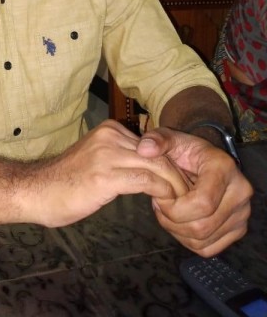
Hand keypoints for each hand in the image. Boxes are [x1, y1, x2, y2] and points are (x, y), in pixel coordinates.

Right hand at [24, 120, 190, 227]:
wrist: (36, 191)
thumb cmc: (65, 182)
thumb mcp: (97, 160)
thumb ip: (121, 158)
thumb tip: (151, 169)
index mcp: (109, 129)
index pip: (154, 144)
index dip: (172, 164)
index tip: (181, 183)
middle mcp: (110, 136)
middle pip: (159, 154)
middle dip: (178, 176)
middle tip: (190, 196)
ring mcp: (107, 154)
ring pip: (157, 166)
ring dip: (175, 187)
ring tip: (182, 203)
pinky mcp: (106, 176)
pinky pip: (146, 181)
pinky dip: (162, 193)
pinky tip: (164, 205)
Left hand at [137, 128, 252, 255]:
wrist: (203, 161)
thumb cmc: (186, 151)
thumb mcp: (170, 139)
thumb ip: (157, 140)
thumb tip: (144, 148)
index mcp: (224, 168)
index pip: (202, 203)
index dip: (175, 208)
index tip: (159, 198)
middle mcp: (239, 193)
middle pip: (202, 227)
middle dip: (172, 222)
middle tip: (159, 206)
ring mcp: (241, 214)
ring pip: (203, 241)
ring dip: (177, 232)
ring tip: (167, 211)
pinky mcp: (237, 229)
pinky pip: (208, 248)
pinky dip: (187, 240)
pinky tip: (179, 222)